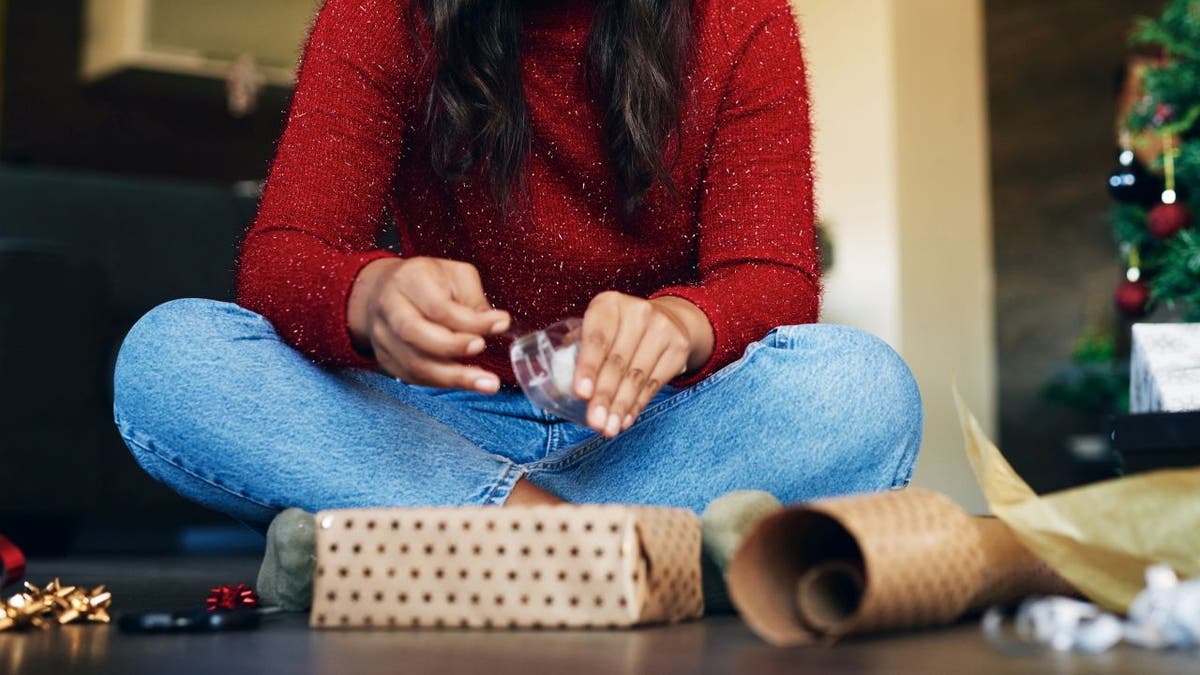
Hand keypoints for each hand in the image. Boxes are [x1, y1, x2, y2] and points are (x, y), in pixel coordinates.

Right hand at [347, 257, 510, 392]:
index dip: (470, 321)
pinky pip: (413, 377)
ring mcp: (382, 336)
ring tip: (486, 383)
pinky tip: (465, 383)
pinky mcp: (385, 358)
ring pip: (413, 362)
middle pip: (415, 333)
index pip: (438, 306)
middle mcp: (389, 308)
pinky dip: (441, 382)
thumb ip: (475, 301)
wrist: (383, 291)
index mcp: (409, 280)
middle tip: (483, 350)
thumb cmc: (427, 282)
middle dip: (453, 347)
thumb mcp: (456, 276)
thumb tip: (499, 325)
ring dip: (453, 377)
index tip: (500, 324)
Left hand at [573, 292, 712, 437]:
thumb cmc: (619, 331)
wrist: (667, 320)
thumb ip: (578, 351)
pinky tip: (625, 419)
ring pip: (637, 376)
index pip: (597, 339)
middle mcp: (638, 312)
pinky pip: (654, 383)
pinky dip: (637, 405)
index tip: (581, 394)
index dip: (588, 367)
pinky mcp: (678, 347)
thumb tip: (558, 387)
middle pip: (618, 362)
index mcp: (608, 305)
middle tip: (595, 422)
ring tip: (609, 428)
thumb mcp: (598, 329)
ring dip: (621, 407)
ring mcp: (662, 328)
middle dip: (604, 396)